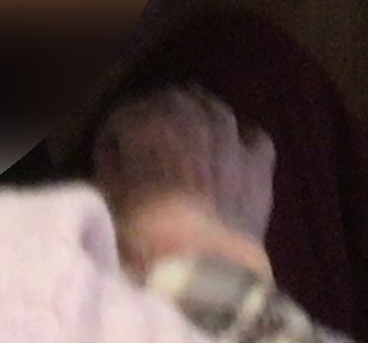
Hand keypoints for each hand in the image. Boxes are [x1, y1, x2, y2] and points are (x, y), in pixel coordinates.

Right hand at [93, 84, 275, 282]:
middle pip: (171, 101)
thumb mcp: (110, 199)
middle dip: (156, 116)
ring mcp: (232, 135)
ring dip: (198, 119)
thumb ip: (111, 165)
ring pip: (213, 109)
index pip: (126, 114)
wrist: (201, 267)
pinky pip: (252, 136)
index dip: (115, 133)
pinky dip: (239, 139)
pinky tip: (232, 151)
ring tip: (188, 141)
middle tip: (147, 143)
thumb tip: (116, 152)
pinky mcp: (259, 161)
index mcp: (151, 121)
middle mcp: (194, 116)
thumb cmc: (145, 236)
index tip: (108, 151)